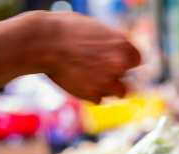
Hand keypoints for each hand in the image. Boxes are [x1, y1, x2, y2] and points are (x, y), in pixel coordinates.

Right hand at [25, 11, 140, 103]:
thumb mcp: (95, 28)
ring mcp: (108, 81)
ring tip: (89, 78)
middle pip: (127, 77)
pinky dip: (90, 95)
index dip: (125, 60)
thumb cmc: (64, 29)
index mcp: (123, 45)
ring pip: (119, 92)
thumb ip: (111, 43)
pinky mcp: (93, 94)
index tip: (113, 61)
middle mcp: (120, 64)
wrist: (42, 42)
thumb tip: (118, 51)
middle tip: (95, 68)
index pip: (136, 60)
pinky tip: (77, 83)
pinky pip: (98, 99)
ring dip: (108, 88)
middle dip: (114, 74)